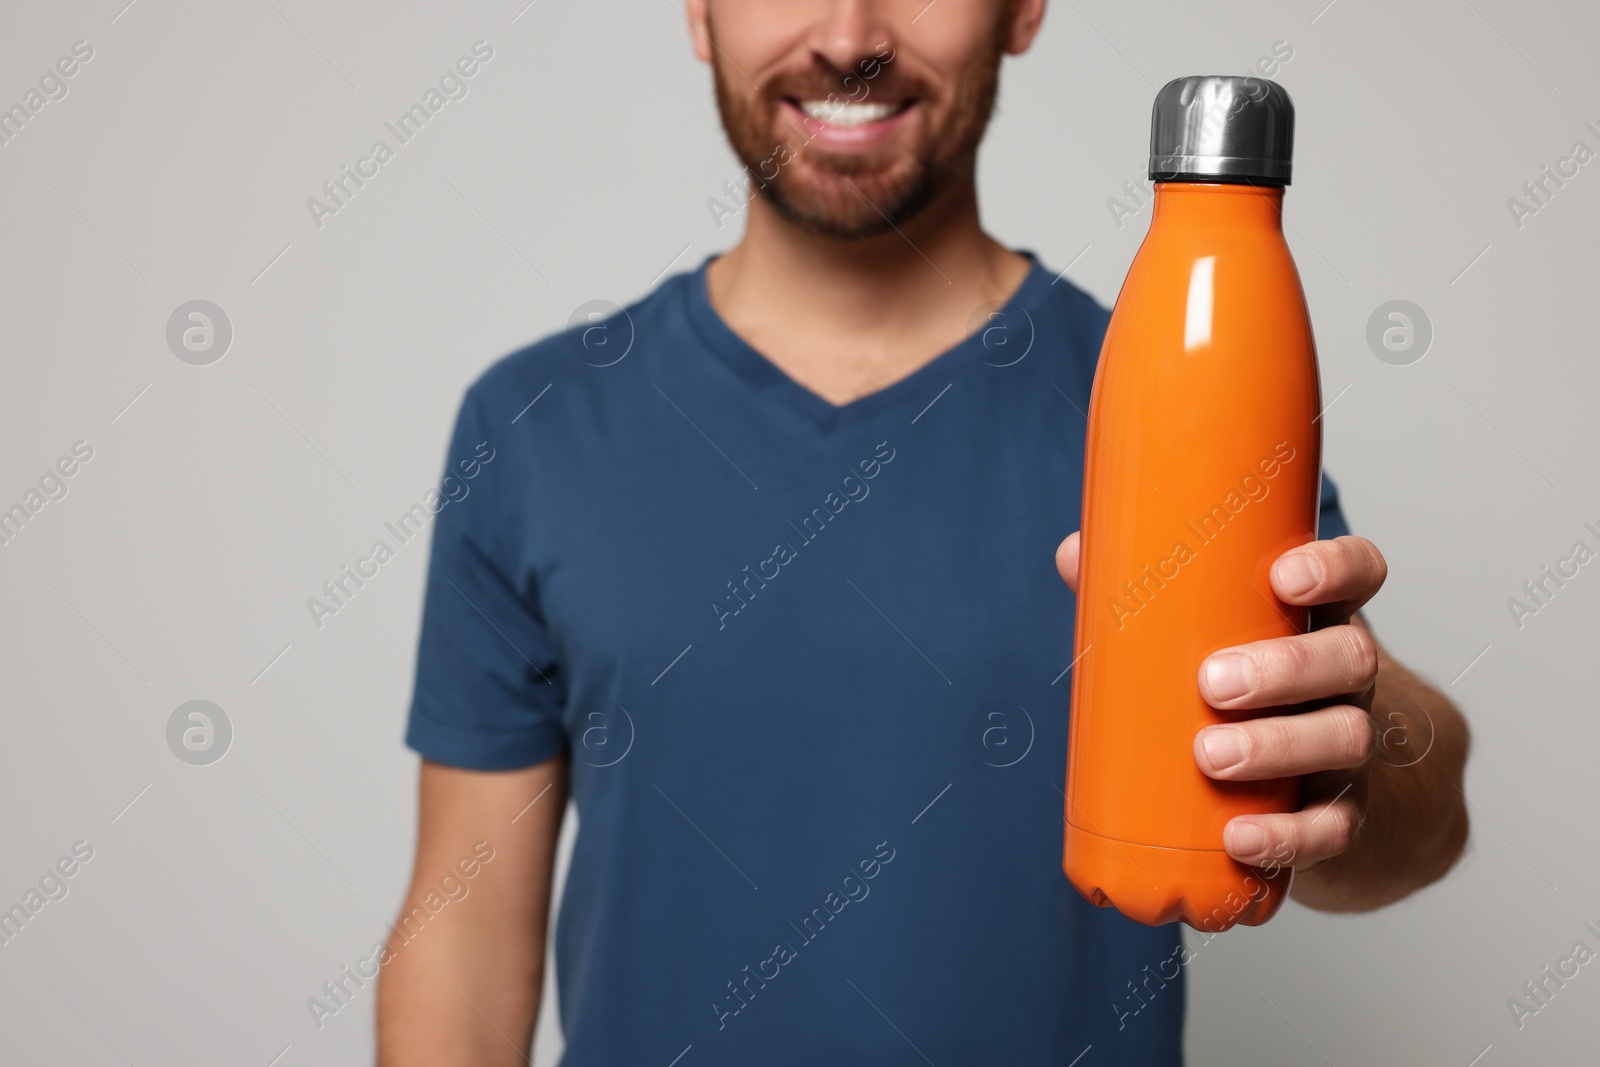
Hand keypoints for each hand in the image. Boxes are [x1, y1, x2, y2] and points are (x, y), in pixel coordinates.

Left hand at [1054, 532, 1387, 876]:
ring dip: (1278, 747)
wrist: (1309, 777)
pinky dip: (1289, 836)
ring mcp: (1349, 742)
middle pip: (1350, 658)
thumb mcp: (1206, 629)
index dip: (1336, 568)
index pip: (1359, 572)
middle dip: (1285, 668)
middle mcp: (1346, 676)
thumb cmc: (1242, 677)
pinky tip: (1240, 839)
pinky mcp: (1342, 811)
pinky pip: (1333, 826)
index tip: (1285, 577)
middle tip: (1211, 682)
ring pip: (1345, 737)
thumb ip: (1146, 592)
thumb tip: (1072, 554)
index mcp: (1319, 615)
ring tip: (1211, 756)